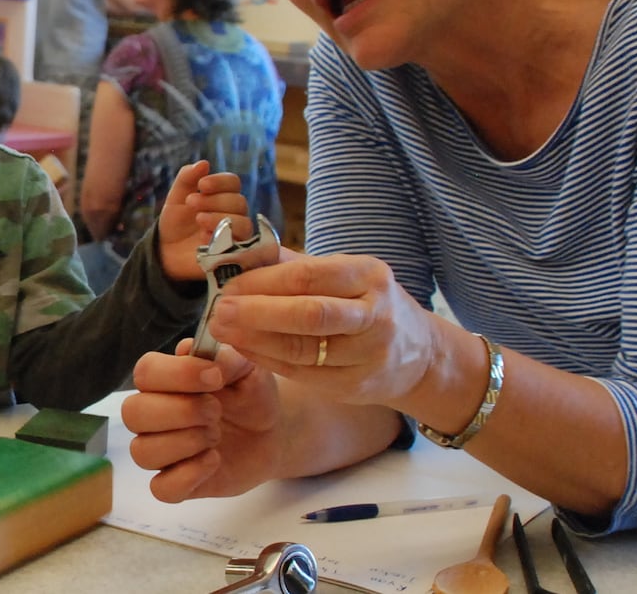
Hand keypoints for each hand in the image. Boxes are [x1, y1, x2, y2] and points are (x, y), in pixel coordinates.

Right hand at [121, 340, 287, 502]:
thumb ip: (223, 357)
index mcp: (164, 380)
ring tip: (216, 436)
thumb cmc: (251, 394)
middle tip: (216, 411)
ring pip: (142, 452)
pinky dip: (187, 475)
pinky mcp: (176, 483)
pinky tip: (213, 461)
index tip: (215, 378)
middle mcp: (153, 415)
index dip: (177, 374)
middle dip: (180, 411)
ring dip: (184, 442)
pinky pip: (161, 488)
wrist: (272, 433)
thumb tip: (190, 351)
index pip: (144, 372)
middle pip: (133, 413)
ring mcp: (161, 451)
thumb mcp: (248, 368)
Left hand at [155, 161, 256, 280]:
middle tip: (191, 203)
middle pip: (239, 202)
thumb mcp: (176, 197)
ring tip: (198, 219)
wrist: (166, 252)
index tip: (201, 184)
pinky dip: (221, 238)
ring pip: (243, 222)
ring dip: (219, 218)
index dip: (220, 181)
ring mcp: (236, 235)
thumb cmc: (175, 223)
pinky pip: (238, 245)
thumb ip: (187, 178)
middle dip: (214, 200)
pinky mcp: (234, 255)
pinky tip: (203, 238)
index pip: (234, 182)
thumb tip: (204, 163)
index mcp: (223, 196)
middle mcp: (234, 214)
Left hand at [209, 252, 438, 407]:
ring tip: (223, 331)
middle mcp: (375, 315)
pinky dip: (268, 361)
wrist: (418, 354)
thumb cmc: (365, 304)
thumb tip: (235, 250)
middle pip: (309, 314)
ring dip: (255, 340)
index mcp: (369, 275)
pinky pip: (303, 375)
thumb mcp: (343, 275)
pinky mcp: (357, 386)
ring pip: (303, 350)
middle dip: (256, 313)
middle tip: (219, 311)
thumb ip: (291, 263)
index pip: (308, 276)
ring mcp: (369, 355)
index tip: (228, 284)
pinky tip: (245, 350)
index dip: (262, 281)